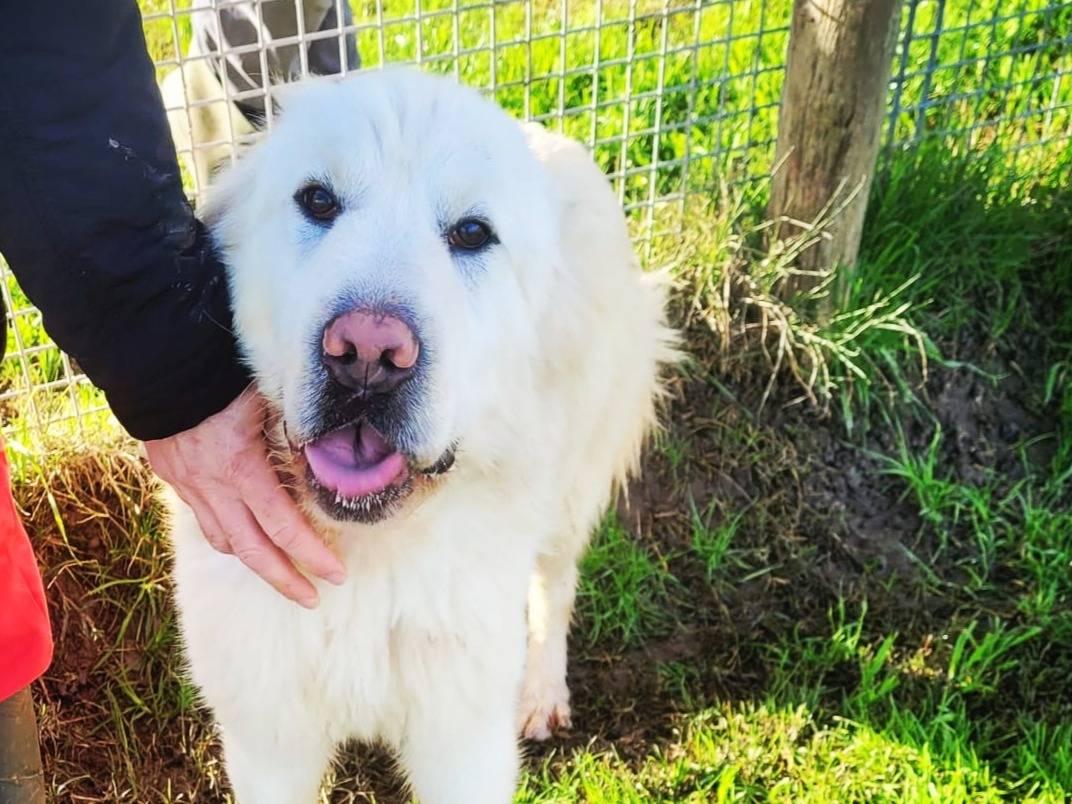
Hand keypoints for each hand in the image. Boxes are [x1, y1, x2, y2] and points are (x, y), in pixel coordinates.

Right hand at [144, 387, 344, 607]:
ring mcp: (188, 483)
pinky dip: (227, 531)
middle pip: (250, 550)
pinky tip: (245, 532)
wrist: (157, 358)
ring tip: (281, 569)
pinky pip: (203, 516)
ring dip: (253, 558)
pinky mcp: (171, 474)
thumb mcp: (269, 397)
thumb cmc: (221, 372)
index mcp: (241, 467)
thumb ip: (298, 428)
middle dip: (284, 579)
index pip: (282, 527)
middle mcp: (212, 484)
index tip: (336, 574)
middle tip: (312, 598)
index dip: (312, 554)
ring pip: (222, 539)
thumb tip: (333, 450)